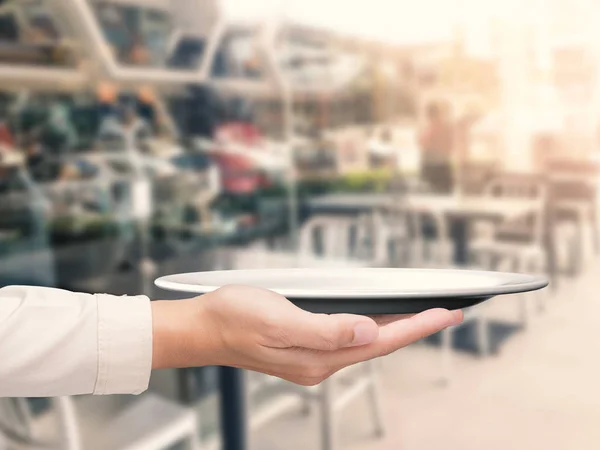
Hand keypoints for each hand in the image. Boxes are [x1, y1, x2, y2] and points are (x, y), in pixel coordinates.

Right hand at [151, 285, 462, 385]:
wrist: (205, 327)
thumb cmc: (234, 319)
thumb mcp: (279, 320)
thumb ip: (325, 330)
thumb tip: (368, 331)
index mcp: (318, 358)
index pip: (381, 342)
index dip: (417, 326)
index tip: (446, 313)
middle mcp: (320, 363)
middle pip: (380, 345)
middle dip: (416, 328)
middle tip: (447, 312)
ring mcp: (313, 358)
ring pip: (367, 343)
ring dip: (397, 329)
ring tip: (422, 316)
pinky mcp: (305, 348)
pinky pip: (350, 339)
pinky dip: (372, 328)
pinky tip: (378, 320)